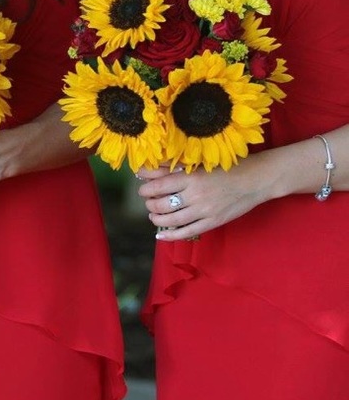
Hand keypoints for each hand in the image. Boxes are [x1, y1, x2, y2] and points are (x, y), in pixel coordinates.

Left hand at [136, 162, 263, 238]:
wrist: (256, 179)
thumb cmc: (227, 167)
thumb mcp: (199, 163)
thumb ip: (174, 167)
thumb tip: (147, 169)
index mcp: (191, 177)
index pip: (157, 186)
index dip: (145, 189)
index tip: (143, 189)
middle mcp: (196, 195)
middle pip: (161, 204)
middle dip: (150, 204)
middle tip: (149, 201)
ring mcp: (204, 211)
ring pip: (171, 220)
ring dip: (156, 218)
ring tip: (154, 214)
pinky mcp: (212, 222)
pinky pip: (186, 232)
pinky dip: (170, 235)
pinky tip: (161, 235)